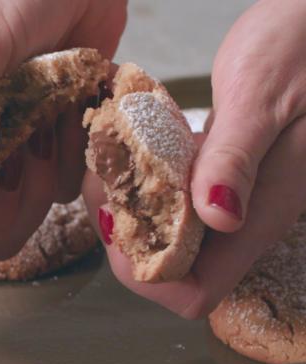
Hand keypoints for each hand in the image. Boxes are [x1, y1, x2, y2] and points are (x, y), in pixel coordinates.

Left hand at [83, 0, 305, 318]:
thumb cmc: (301, 45)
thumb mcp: (262, 94)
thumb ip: (237, 156)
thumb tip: (219, 219)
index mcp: (259, 213)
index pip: (194, 292)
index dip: (146, 277)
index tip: (115, 225)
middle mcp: (241, 217)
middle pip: (168, 269)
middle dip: (122, 238)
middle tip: (102, 183)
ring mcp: (229, 197)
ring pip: (165, 235)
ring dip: (126, 209)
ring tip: (107, 162)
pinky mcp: (217, 174)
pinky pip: (170, 199)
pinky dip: (139, 183)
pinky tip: (126, 151)